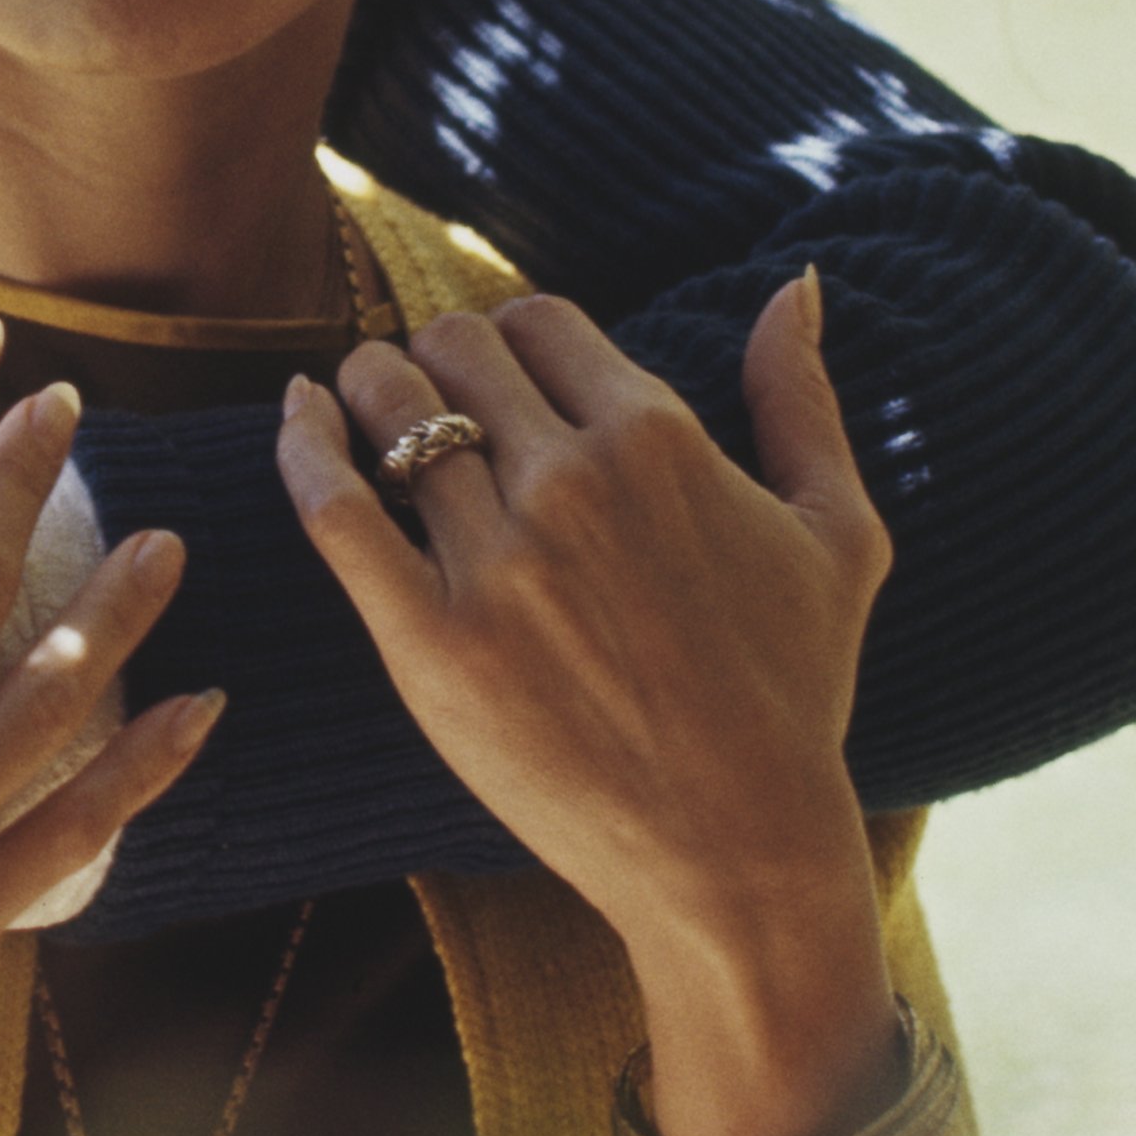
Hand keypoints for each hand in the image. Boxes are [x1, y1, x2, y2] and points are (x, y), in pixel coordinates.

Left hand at [278, 275, 899, 1135]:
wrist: (738, 852)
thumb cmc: (796, 693)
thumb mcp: (836, 534)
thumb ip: (801, 398)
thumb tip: (792, 283)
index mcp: (658, 440)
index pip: (537, 320)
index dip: (512, 337)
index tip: (504, 378)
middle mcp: (572, 485)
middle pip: (453, 349)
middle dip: (436, 356)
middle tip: (431, 396)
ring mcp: (496, 565)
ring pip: (386, 407)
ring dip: (366, 387)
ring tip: (363, 406)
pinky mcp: (429, 643)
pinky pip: (333, 506)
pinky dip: (302, 441)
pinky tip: (298, 413)